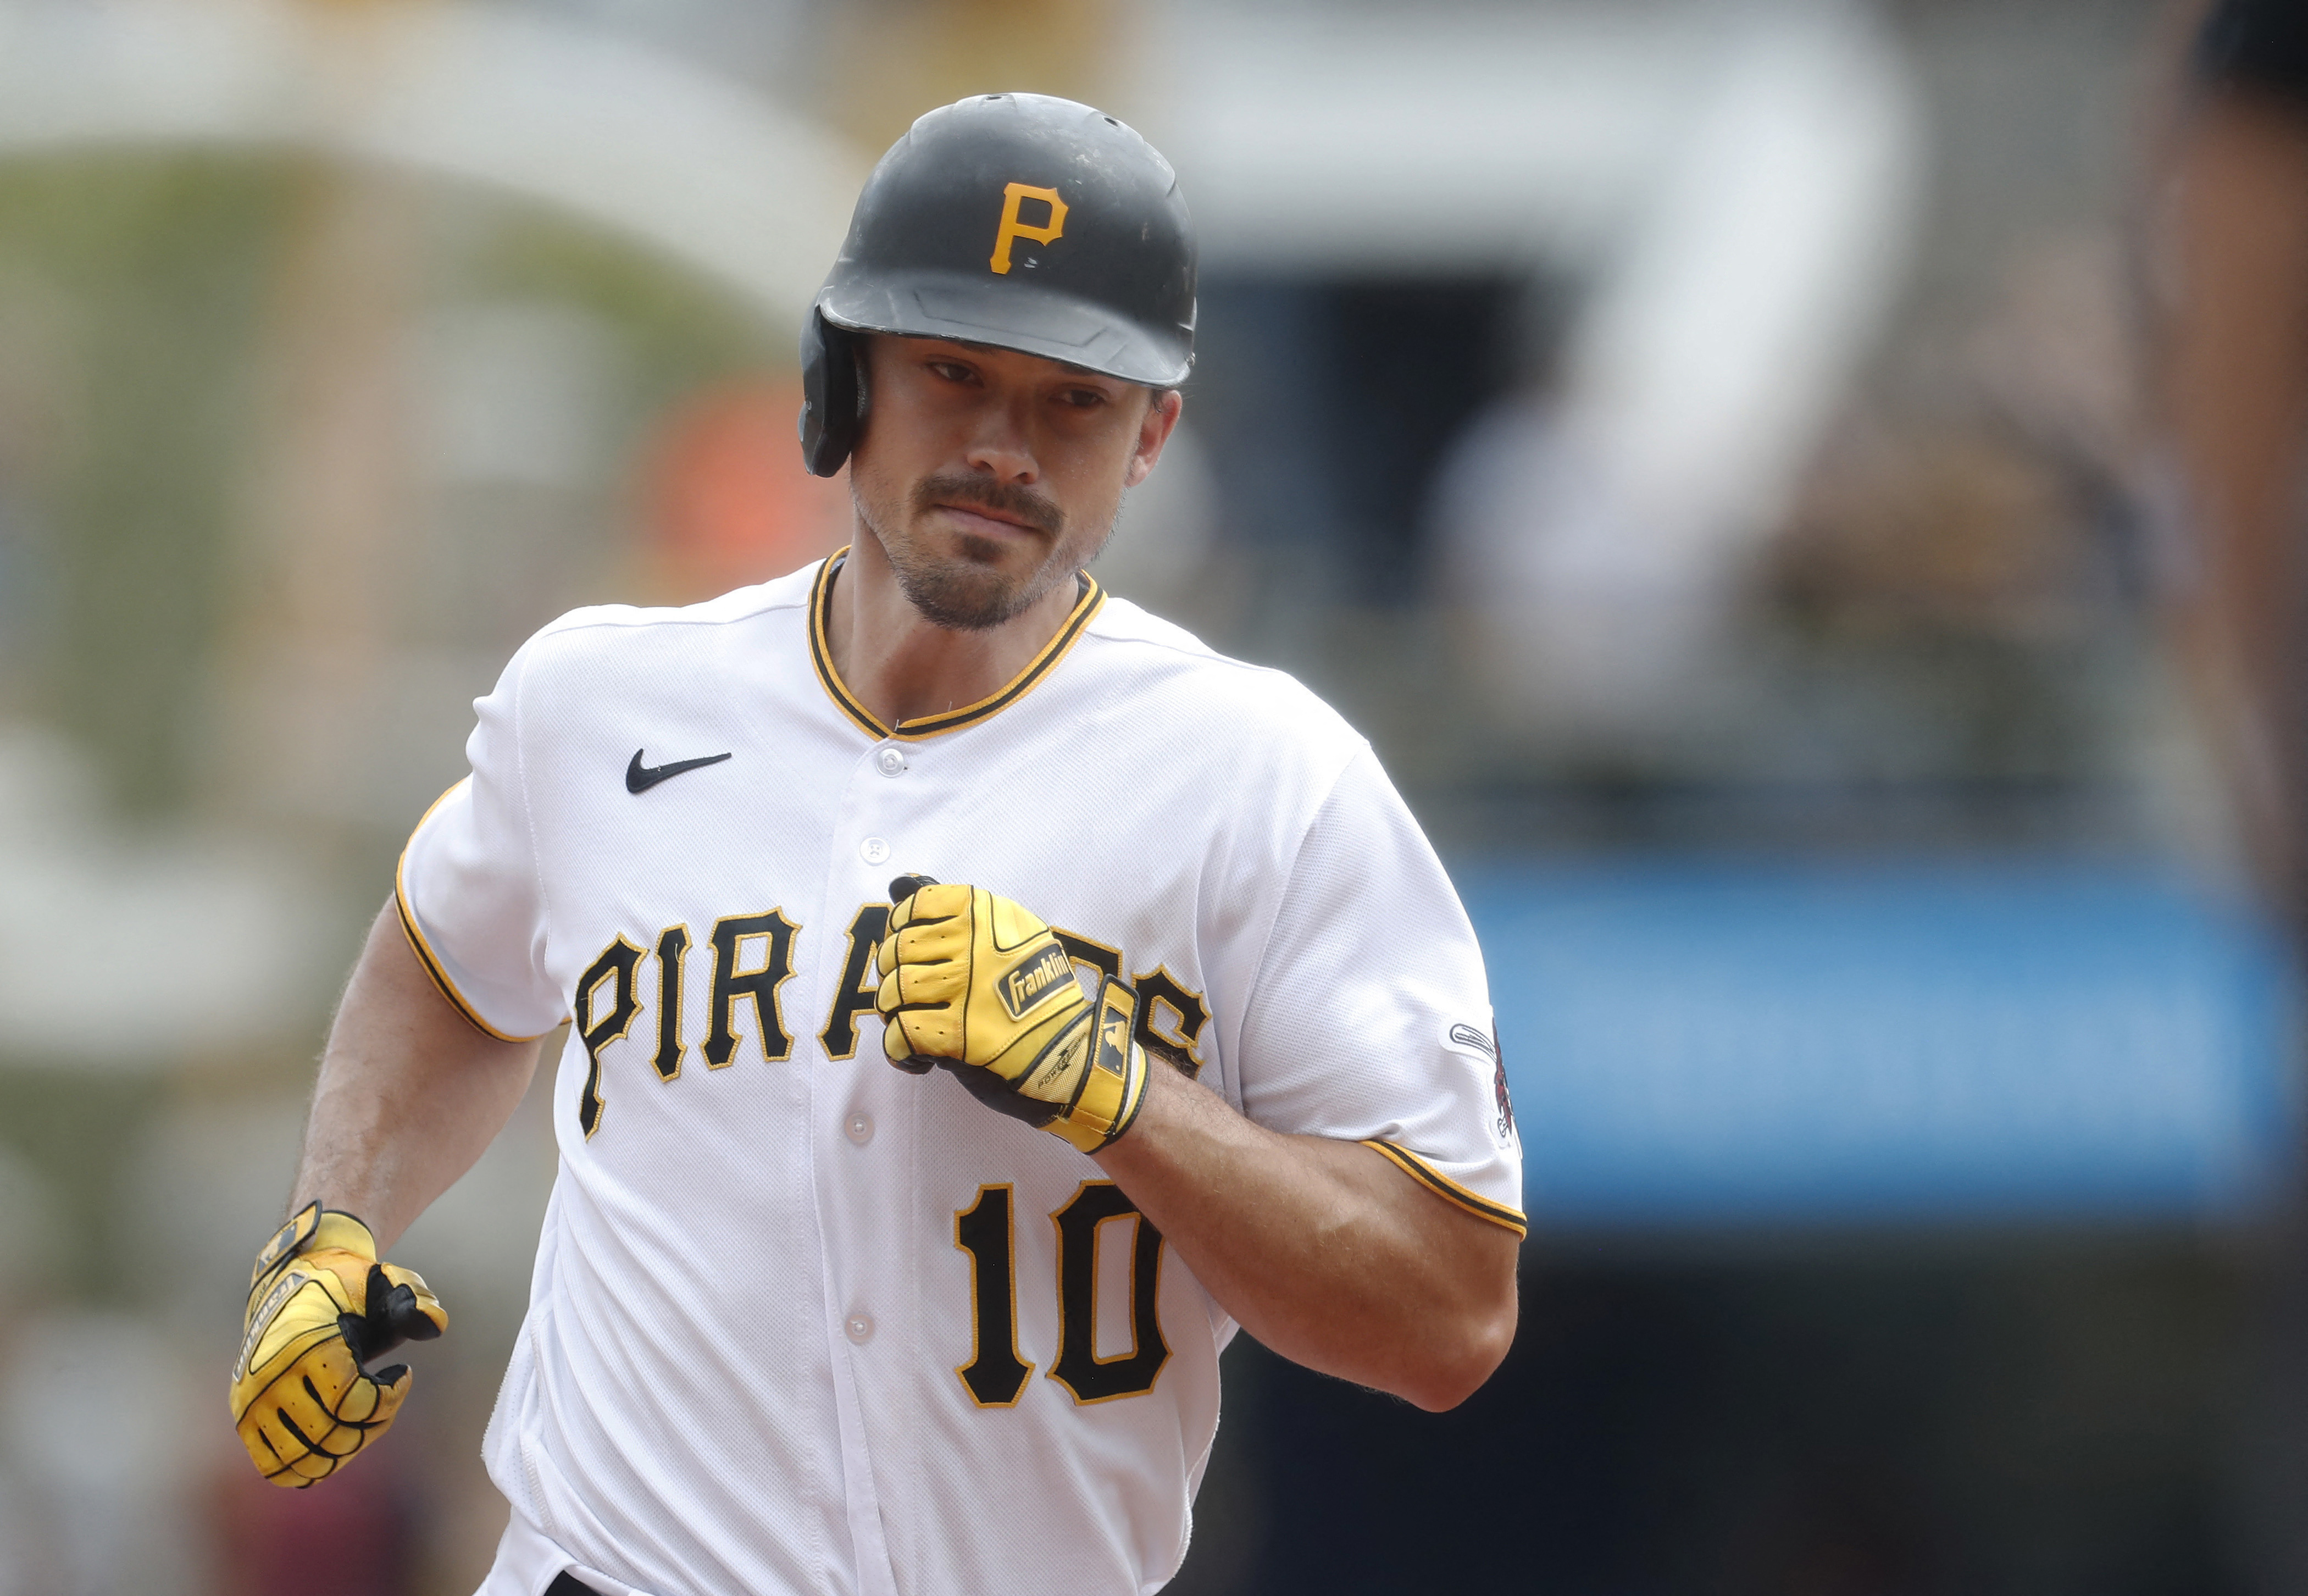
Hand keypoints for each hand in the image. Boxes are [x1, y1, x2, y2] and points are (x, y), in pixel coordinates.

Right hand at [228, 1203, 445, 1486]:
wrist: (289, 1284)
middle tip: (383, 1400)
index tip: (403, 1373)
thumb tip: (434, 1326)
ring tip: (358, 1419)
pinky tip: (333, 1438)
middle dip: (372, 1425)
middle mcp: (271, 1378)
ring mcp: (252, 1402)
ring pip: (305, 1460)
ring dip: (344, 1449)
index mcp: (306, 1346)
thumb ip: (415, 1299)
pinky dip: (309, 1465)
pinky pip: (275, 1467)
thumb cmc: (346, 1288)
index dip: (389, 1399)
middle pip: (332, 1437)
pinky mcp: (244, 1417)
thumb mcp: (386, 1282)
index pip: (353, 1404)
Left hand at [877, 879, 1147, 1151]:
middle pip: (899, 950)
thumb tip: (896, 885)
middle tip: (910, 991)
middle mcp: (971, 945)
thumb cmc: (1038, 988)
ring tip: (912, 1020)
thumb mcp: (1010, 931)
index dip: (901, 928)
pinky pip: (901, 1034)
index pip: (914, 906)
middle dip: (893, 972)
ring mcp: (964, 989)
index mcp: (984, 914)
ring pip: (895, 990)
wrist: (1070, 1045)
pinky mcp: (957, 1034)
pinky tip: (917, 1055)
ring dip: (894, 1010)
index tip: (910, 947)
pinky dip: (899, 1048)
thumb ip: (954, 911)